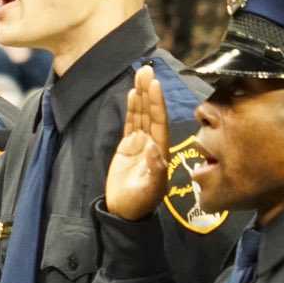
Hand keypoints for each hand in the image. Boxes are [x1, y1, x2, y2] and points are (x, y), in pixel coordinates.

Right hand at [105, 64, 171, 219]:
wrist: (124, 212)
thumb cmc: (138, 204)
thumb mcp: (148, 191)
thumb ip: (153, 170)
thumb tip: (153, 148)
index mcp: (159, 151)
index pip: (159, 121)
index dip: (157, 103)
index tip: (155, 85)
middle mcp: (152, 143)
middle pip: (151, 112)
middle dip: (149, 92)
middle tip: (146, 70)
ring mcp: (140, 143)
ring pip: (141, 114)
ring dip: (141, 95)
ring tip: (140, 74)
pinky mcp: (127, 146)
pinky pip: (131, 122)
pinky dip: (132, 108)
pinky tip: (132, 93)